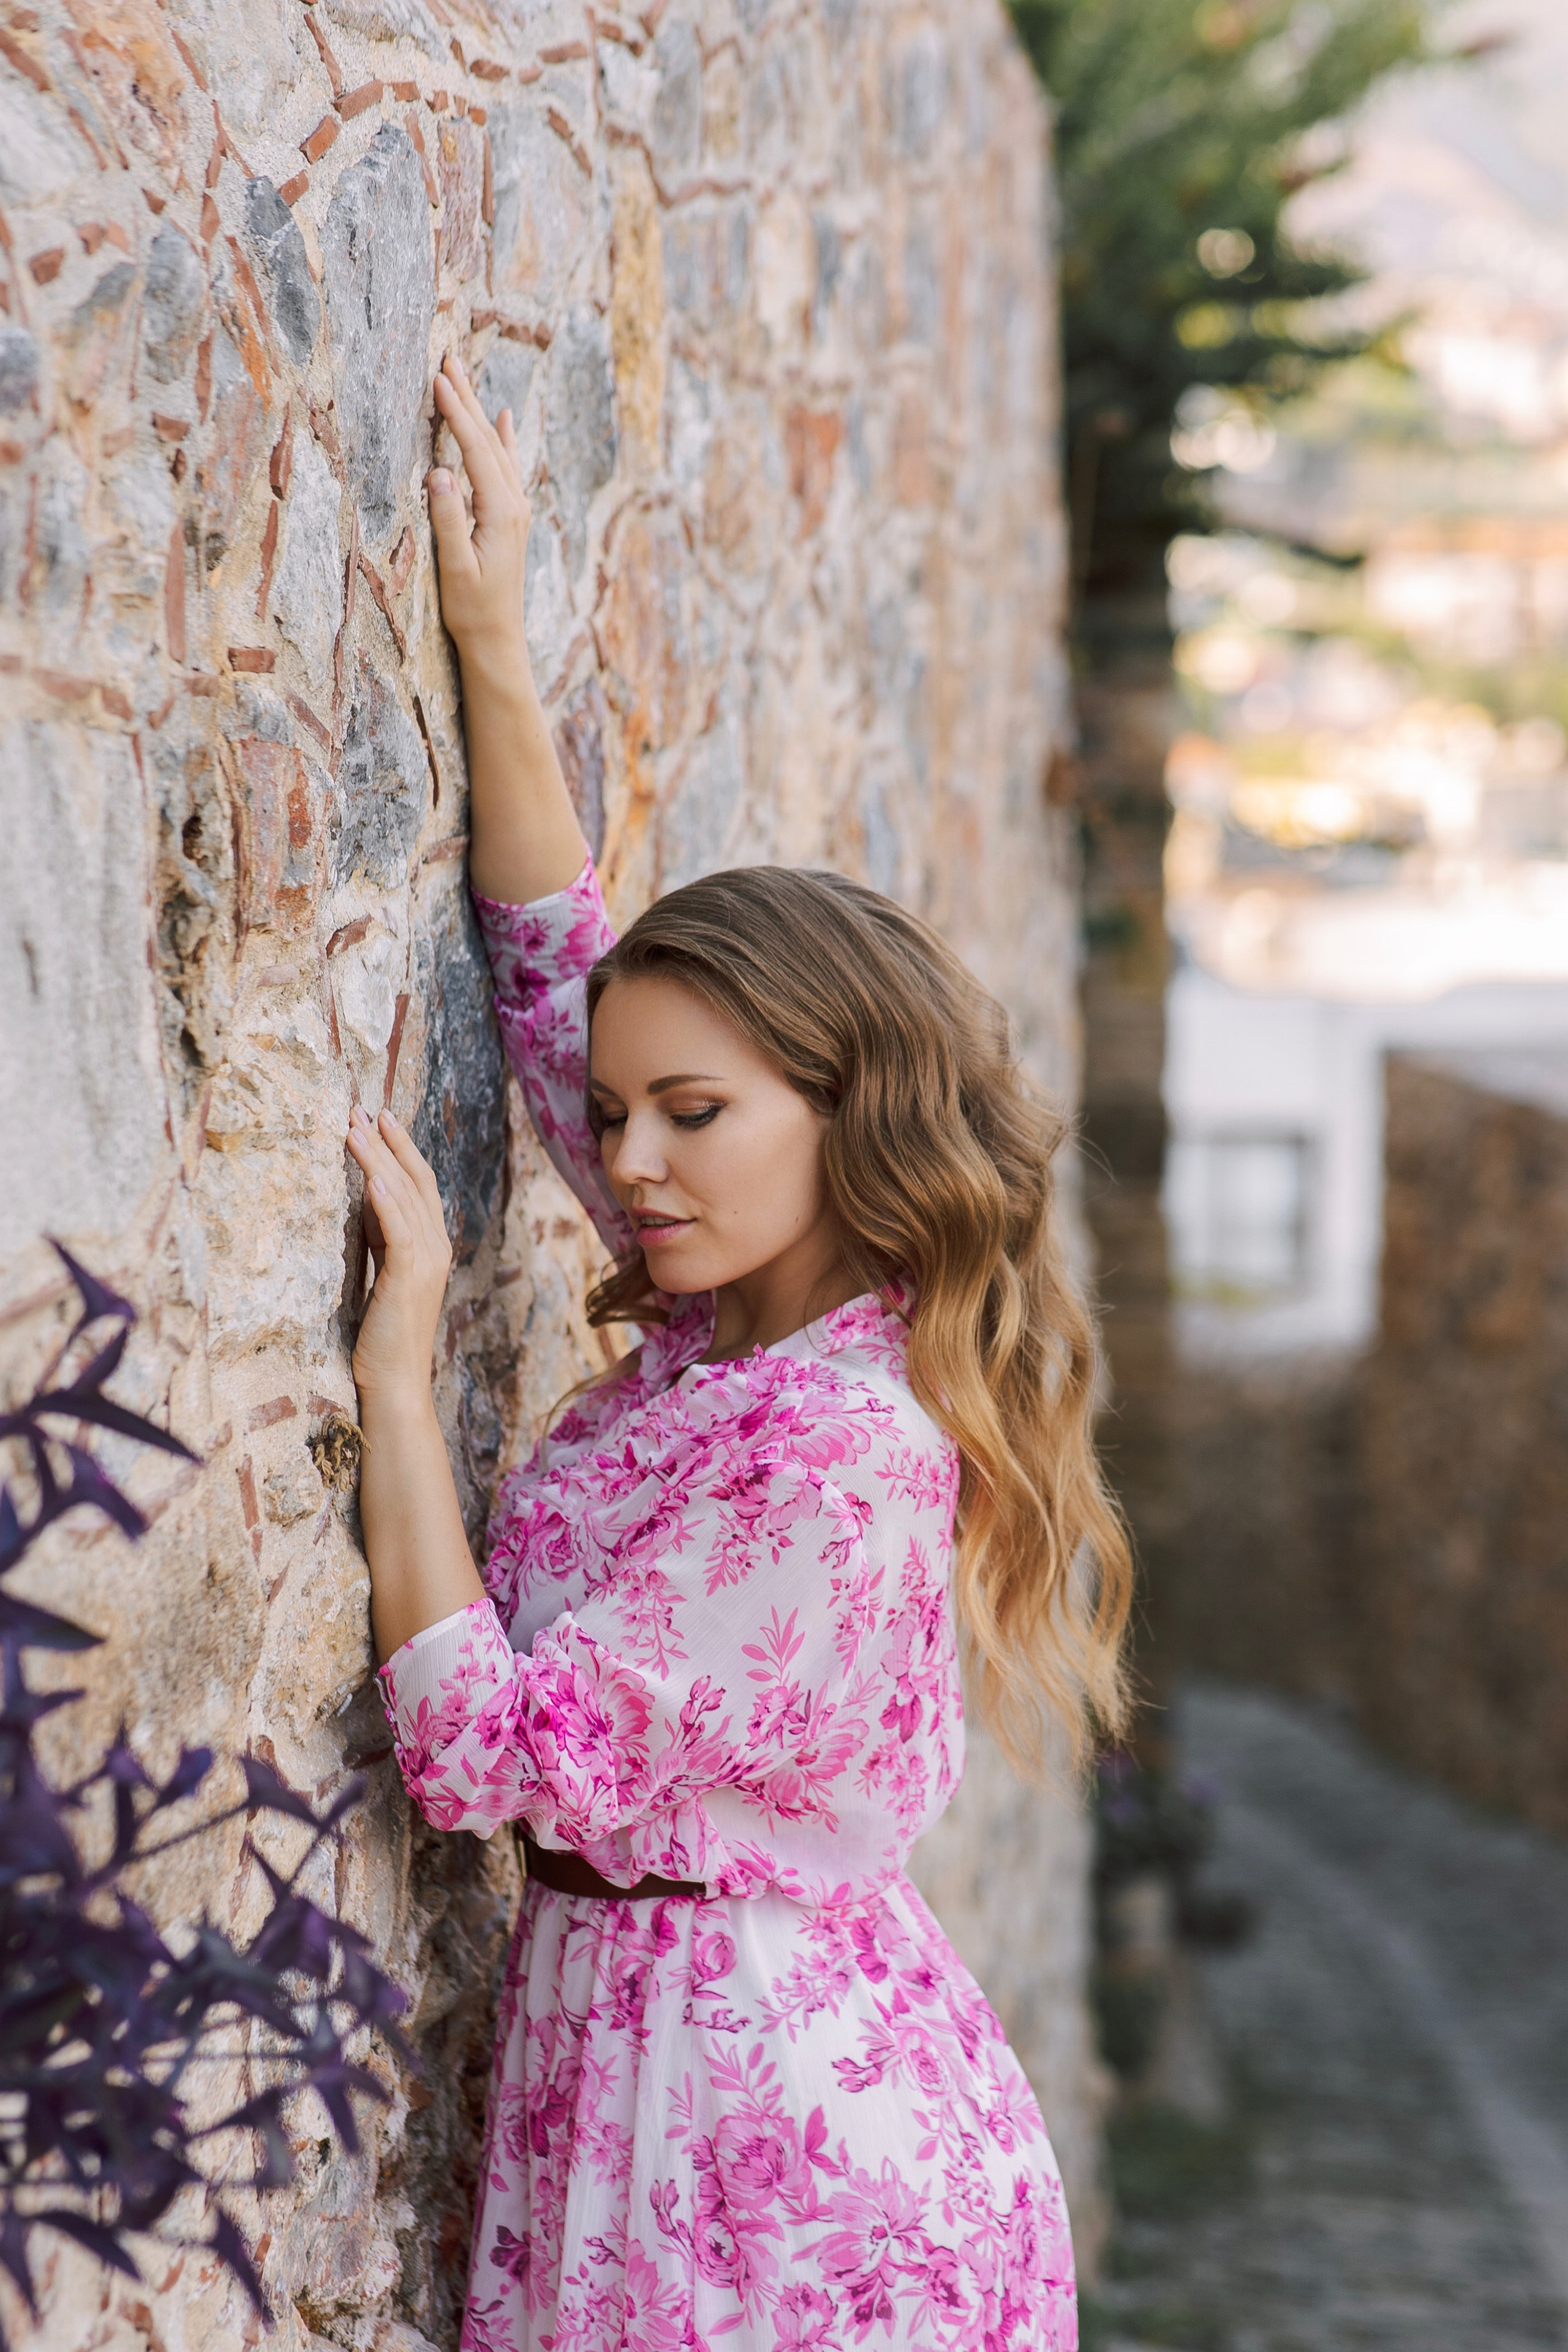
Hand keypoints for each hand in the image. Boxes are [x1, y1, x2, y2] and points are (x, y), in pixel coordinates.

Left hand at [345, 1107, 452, 1404]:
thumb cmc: (382, 1340)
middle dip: (389, 1141)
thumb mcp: (380, 1279)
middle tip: (363, 1107)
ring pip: (405, 1196)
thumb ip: (381, 1242)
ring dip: (380, 1158)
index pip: (418, 1187)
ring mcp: (427, 1262)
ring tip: (356, 1126)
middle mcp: (436, 1248)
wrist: (395, 1385)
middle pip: (415, 1182)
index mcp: (431, 1248)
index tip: (379, 1118)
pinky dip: (387, 1199)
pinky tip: (373, 1173)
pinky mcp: (408, 1278)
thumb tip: (366, 1203)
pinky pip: (400, 1229)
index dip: (400, 1149)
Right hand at [428, 355, 529, 660]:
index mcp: (499, 511)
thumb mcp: (455, 567)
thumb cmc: (472, 609)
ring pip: (497, 448)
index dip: (456, 412)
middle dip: (467, 398)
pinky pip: (507, 465)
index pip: (475, 449)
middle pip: (489, 440)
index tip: (437, 379)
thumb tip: (439, 473)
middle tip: (447, 359)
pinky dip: (503, 438)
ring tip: (464, 378)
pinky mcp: (512, 518)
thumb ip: (449, 520)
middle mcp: (514, 504)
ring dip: (479, 411)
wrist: (498, 640)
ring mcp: (516, 510)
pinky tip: (504, 419)